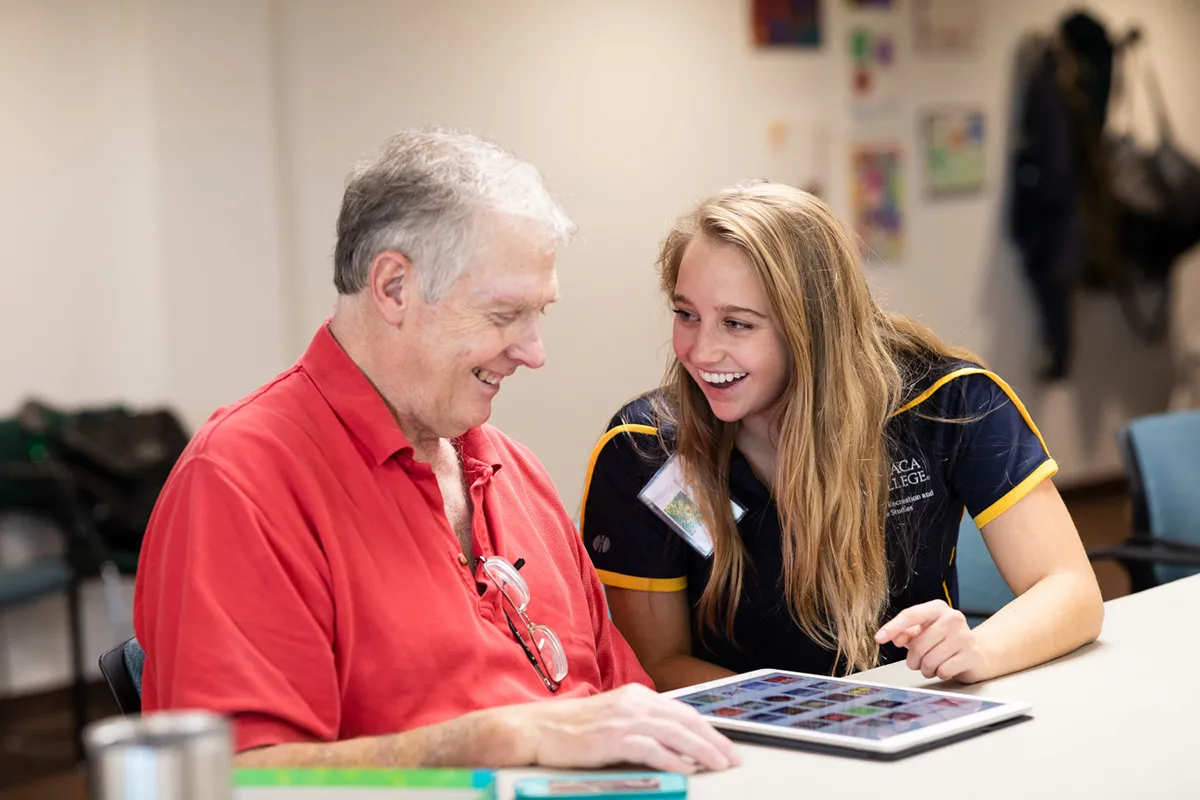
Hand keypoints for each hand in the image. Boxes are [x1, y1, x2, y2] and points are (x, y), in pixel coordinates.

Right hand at [507, 684, 740, 773]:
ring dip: (701, 750)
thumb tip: (674, 743)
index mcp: (637, 695)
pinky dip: (672, 759)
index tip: (725, 746)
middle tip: (732, 758)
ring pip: (675, 733)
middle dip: (713, 741)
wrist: (536, 729)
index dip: (707, 730)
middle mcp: (635, 702)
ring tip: (719, 765)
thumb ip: (642, 724)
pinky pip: (651, 749)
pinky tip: (686, 769)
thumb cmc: (572, 728)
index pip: (682, 711)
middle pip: (685, 721)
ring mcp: (624, 719)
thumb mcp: (614, 717)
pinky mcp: (613, 738)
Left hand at [875, 600, 989, 682]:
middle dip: (913, 659)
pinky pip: (943, 670)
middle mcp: (953, 618)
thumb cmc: (944, 641)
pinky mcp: (972, 654)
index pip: (910, 615)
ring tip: (932, 665)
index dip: (892, 628)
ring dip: (926, 668)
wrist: (977, 652)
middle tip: (917, 662)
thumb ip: (906, 632)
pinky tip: (946, 668)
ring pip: (930, 660)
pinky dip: (940, 674)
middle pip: (918, 644)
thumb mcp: (923, 631)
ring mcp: (964, 636)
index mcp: (937, 608)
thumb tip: (895, 637)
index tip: (879, 638)